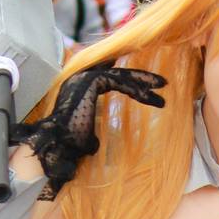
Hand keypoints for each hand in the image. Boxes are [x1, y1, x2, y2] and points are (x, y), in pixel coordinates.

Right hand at [13, 63, 165, 196]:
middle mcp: (81, 78)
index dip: (131, 84)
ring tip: (163, 88)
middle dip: (141, 78)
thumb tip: (98, 145)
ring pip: (120, 74)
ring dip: (143, 81)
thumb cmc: (67, 146)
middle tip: (163, 85)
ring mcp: (84, 77)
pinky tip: (149, 95)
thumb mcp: (84, 140)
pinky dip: (135, 87)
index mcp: (80, 88)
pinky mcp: (90, 82)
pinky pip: (118, 80)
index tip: (150, 93)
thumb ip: (92, 137)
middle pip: (117, 72)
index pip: (110, 79)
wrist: (55, 146)